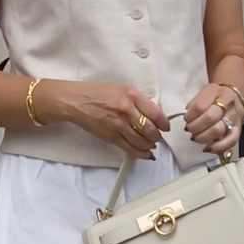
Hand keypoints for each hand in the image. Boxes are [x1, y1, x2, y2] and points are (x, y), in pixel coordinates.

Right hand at [37, 80, 169, 158]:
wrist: (77, 101)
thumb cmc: (97, 94)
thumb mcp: (122, 89)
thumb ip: (138, 101)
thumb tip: (153, 115)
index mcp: (131, 95)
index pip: (156, 113)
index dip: (164, 123)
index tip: (166, 126)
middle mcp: (127, 110)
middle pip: (151, 129)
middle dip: (157, 136)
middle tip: (158, 137)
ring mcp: (119, 125)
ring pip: (142, 141)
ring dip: (150, 145)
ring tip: (151, 144)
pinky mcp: (111, 137)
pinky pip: (130, 148)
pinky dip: (141, 153)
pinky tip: (146, 154)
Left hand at [184, 82, 243, 155]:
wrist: (234, 98)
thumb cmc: (216, 97)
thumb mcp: (203, 93)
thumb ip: (194, 103)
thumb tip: (187, 114)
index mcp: (216, 92)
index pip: (200, 106)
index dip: (190, 115)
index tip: (186, 119)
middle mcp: (227, 104)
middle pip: (210, 118)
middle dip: (195, 127)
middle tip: (189, 129)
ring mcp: (234, 117)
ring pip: (218, 130)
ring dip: (203, 137)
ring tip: (196, 137)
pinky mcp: (237, 130)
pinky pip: (230, 141)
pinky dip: (217, 147)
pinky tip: (208, 147)